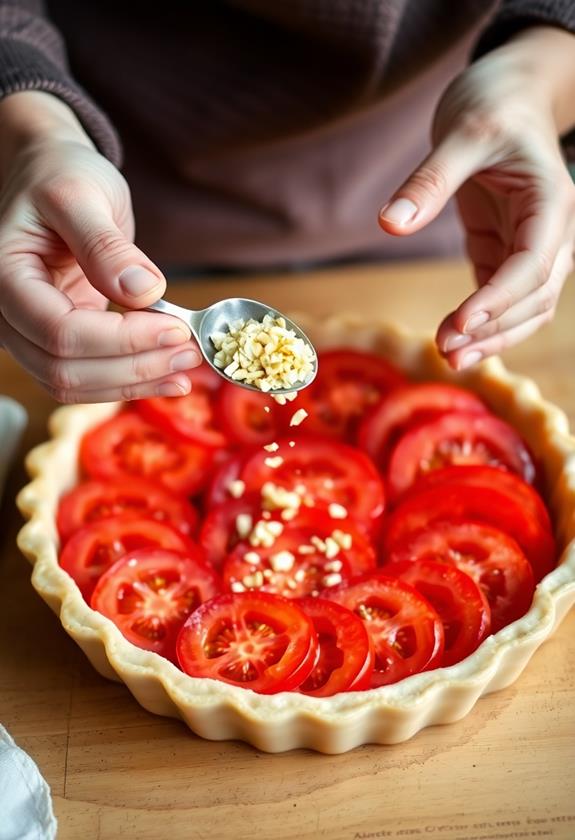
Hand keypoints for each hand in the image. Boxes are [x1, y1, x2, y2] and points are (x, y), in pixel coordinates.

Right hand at [0, 92, 200, 402]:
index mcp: (4, 276)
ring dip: (134, 382)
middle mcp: (8, 315)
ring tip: (186, 369)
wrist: (52, 176)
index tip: (176, 329)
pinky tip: (168, 375)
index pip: (60, 332)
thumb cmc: (60, 175)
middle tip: (189, 352)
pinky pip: (87, 378)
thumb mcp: (81, 195)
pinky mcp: (58, 341)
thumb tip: (143, 292)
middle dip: (133, 367)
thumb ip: (105, 245)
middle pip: (65, 369)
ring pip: (75, 385)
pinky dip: (128, 381)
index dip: (122, 340)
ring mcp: (29, 333)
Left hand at [378, 26, 574, 368]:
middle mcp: (551, 230)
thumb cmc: (493, 104)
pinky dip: (481, 322)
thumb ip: (430, 179)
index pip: (533, 264)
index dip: (498, 299)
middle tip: (445, 350)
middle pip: (536, 297)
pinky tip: (451, 338)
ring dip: (492, 336)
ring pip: (526, 307)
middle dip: (494, 328)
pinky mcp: (506, 251)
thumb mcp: (461, 132)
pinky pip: (502, 297)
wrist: (507, 94)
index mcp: (552, 201)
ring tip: (449, 357)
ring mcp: (531, 245)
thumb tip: (390, 223)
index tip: (459, 323)